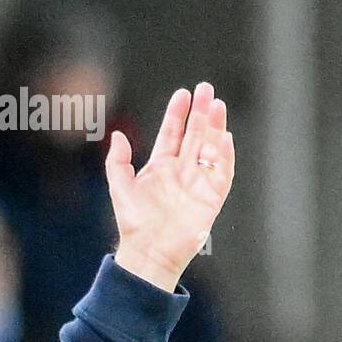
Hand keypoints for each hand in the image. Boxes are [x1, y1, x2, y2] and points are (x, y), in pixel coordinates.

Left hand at [106, 82, 234, 291]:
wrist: (150, 252)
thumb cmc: (134, 223)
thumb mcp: (120, 188)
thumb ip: (117, 162)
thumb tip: (116, 135)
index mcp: (160, 167)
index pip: (172, 133)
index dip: (177, 113)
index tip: (182, 94)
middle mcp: (181, 170)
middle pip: (195, 134)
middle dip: (200, 112)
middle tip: (206, 89)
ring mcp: (198, 182)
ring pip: (211, 147)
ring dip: (215, 127)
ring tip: (217, 105)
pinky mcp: (212, 196)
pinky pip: (222, 171)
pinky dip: (224, 155)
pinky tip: (224, 137)